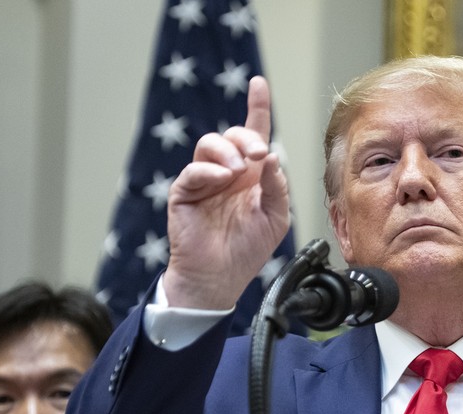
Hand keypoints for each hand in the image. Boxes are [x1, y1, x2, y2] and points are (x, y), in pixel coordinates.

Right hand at [163, 76, 289, 309]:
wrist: (221, 278)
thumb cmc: (248, 250)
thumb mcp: (276, 217)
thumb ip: (277, 187)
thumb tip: (274, 158)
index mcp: (251, 176)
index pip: (254, 134)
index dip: (257, 108)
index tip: (259, 85)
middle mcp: (227, 172)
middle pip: (233, 135)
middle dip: (248, 137)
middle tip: (260, 155)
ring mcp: (204, 181)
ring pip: (210, 145)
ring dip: (229, 151)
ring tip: (240, 172)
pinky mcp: (184, 193)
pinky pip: (194, 171)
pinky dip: (210, 170)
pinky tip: (223, 179)